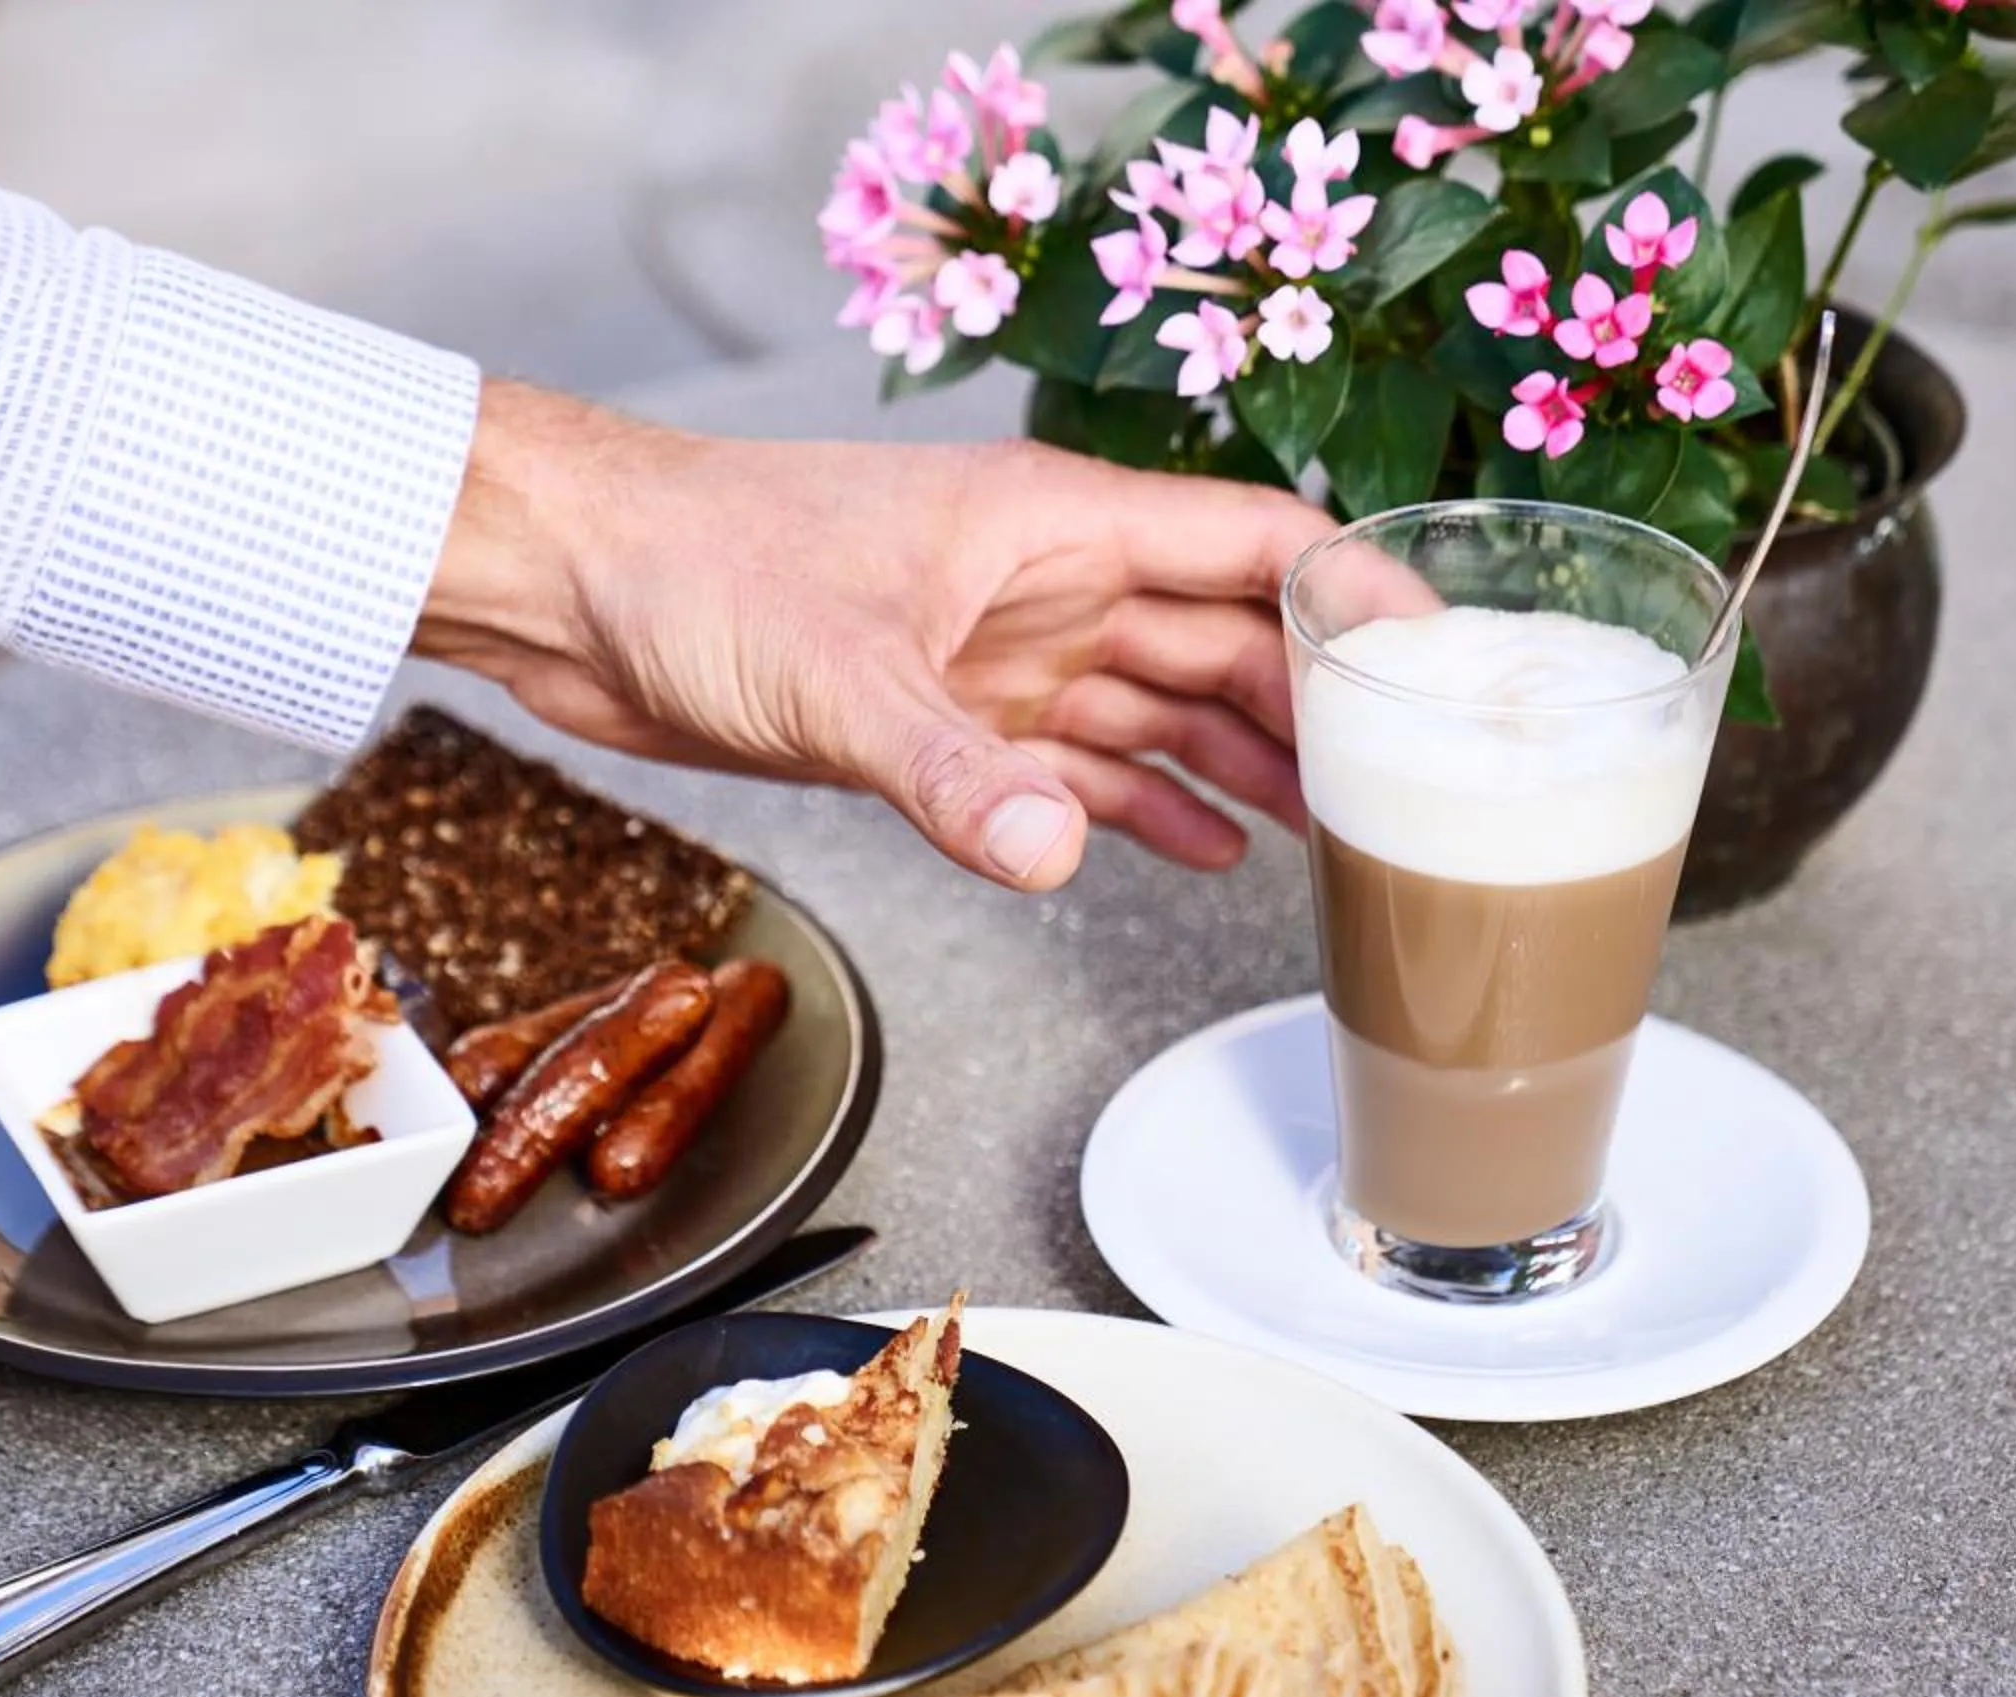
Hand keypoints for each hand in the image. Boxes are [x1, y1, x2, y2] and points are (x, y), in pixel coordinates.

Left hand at [412, 381, 1383, 889]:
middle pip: (1228, 637)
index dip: (1356, 592)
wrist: (573, 590)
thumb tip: (1059, 852)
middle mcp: (1045, 584)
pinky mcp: (945, 717)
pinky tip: (1207, 853)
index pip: (1252, 543)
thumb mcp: (835, 676)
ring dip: (1247, 766)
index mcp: (1052, 525)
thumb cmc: (694, 567)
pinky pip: (1079, 765)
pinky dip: (1143, 806)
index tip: (1442, 662)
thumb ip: (954, 772)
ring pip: (1163, 706)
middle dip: (1320, 706)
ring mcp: (999, 652)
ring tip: (1343, 839)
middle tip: (1415, 788)